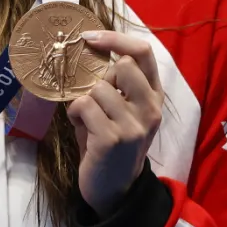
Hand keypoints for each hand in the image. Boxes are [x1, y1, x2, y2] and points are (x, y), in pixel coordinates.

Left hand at [67, 30, 163, 216]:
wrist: (113, 188)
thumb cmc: (108, 143)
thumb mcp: (118, 110)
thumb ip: (112, 85)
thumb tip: (86, 54)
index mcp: (153, 96)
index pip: (144, 53)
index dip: (116, 39)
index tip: (89, 37)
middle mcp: (150, 108)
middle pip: (121, 66)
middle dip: (97, 79)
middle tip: (92, 100)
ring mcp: (134, 124)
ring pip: (96, 88)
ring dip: (81, 101)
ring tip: (85, 119)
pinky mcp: (112, 138)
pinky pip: (82, 106)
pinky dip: (73, 114)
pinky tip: (80, 128)